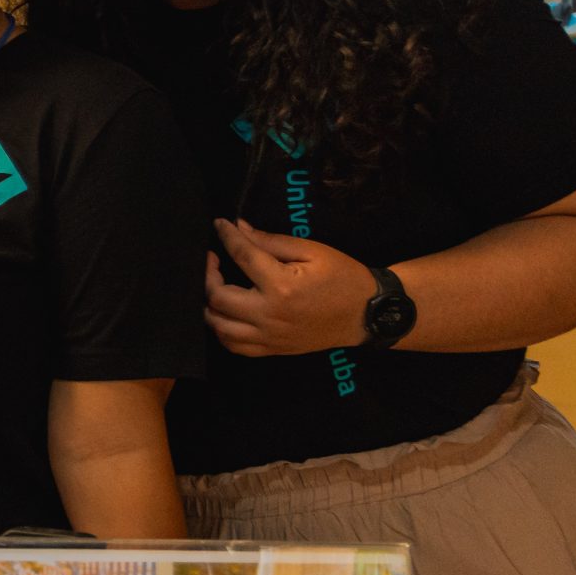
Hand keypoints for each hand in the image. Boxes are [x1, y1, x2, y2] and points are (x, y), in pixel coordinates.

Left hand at [205, 218, 373, 356]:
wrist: (368, 314)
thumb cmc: (344, 278)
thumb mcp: (313, 251)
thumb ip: (271, 241)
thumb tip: (240, 228)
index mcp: (281, 286)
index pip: (241, 256)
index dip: (226, 236)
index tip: (219, 225)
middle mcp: (269, 315)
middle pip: (217, 297)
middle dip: (208, 274)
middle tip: (213, 260)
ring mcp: (269, 337)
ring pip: (219, 326)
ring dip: (209, 305)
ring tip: (215, 286)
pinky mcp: (272, 349)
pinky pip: (234, 346)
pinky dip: (222, 329)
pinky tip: (225, 313)